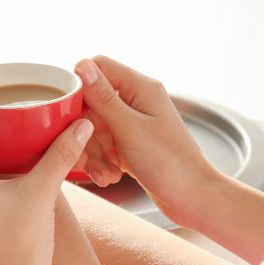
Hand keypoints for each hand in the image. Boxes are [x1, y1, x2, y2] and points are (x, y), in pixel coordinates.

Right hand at [75, 56, 218, 227]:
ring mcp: (135, 124)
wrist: (194, 198)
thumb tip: (82, 66)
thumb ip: (103, 98)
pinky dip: (102, 162)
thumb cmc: (170, 163)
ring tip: (103, 174)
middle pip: (93, 104)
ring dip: (93, 153)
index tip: (69, 113)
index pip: (99, 68)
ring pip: (96, 129)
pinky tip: (110, 177)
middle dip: (85, 132)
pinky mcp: (132, 144)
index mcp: (141, 88)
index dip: (81, 87)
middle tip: (82, 155)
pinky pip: (105, 146)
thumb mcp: (129, 129)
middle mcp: (138, 101)